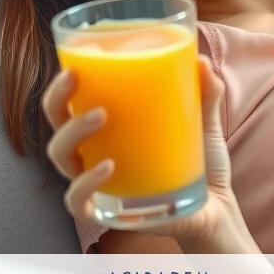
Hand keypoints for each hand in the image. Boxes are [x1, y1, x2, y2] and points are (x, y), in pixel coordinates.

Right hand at [42, 55, 248, 248]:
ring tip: (101, 116)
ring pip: (61, 157)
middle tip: (76, 80)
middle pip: (57, 124)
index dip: (61, 85)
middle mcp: (93, 153)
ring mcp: (96, 183)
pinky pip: (78, 200)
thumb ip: (206, 93)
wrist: (216, 210)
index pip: (70, 102)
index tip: (73, 65)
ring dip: (73, 132)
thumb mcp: (204, 123)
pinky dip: (85, 182)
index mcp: (107, 128)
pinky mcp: (106, 211)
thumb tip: (202, 61)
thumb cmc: (200, 162)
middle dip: (58, 100)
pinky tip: (107, 167)